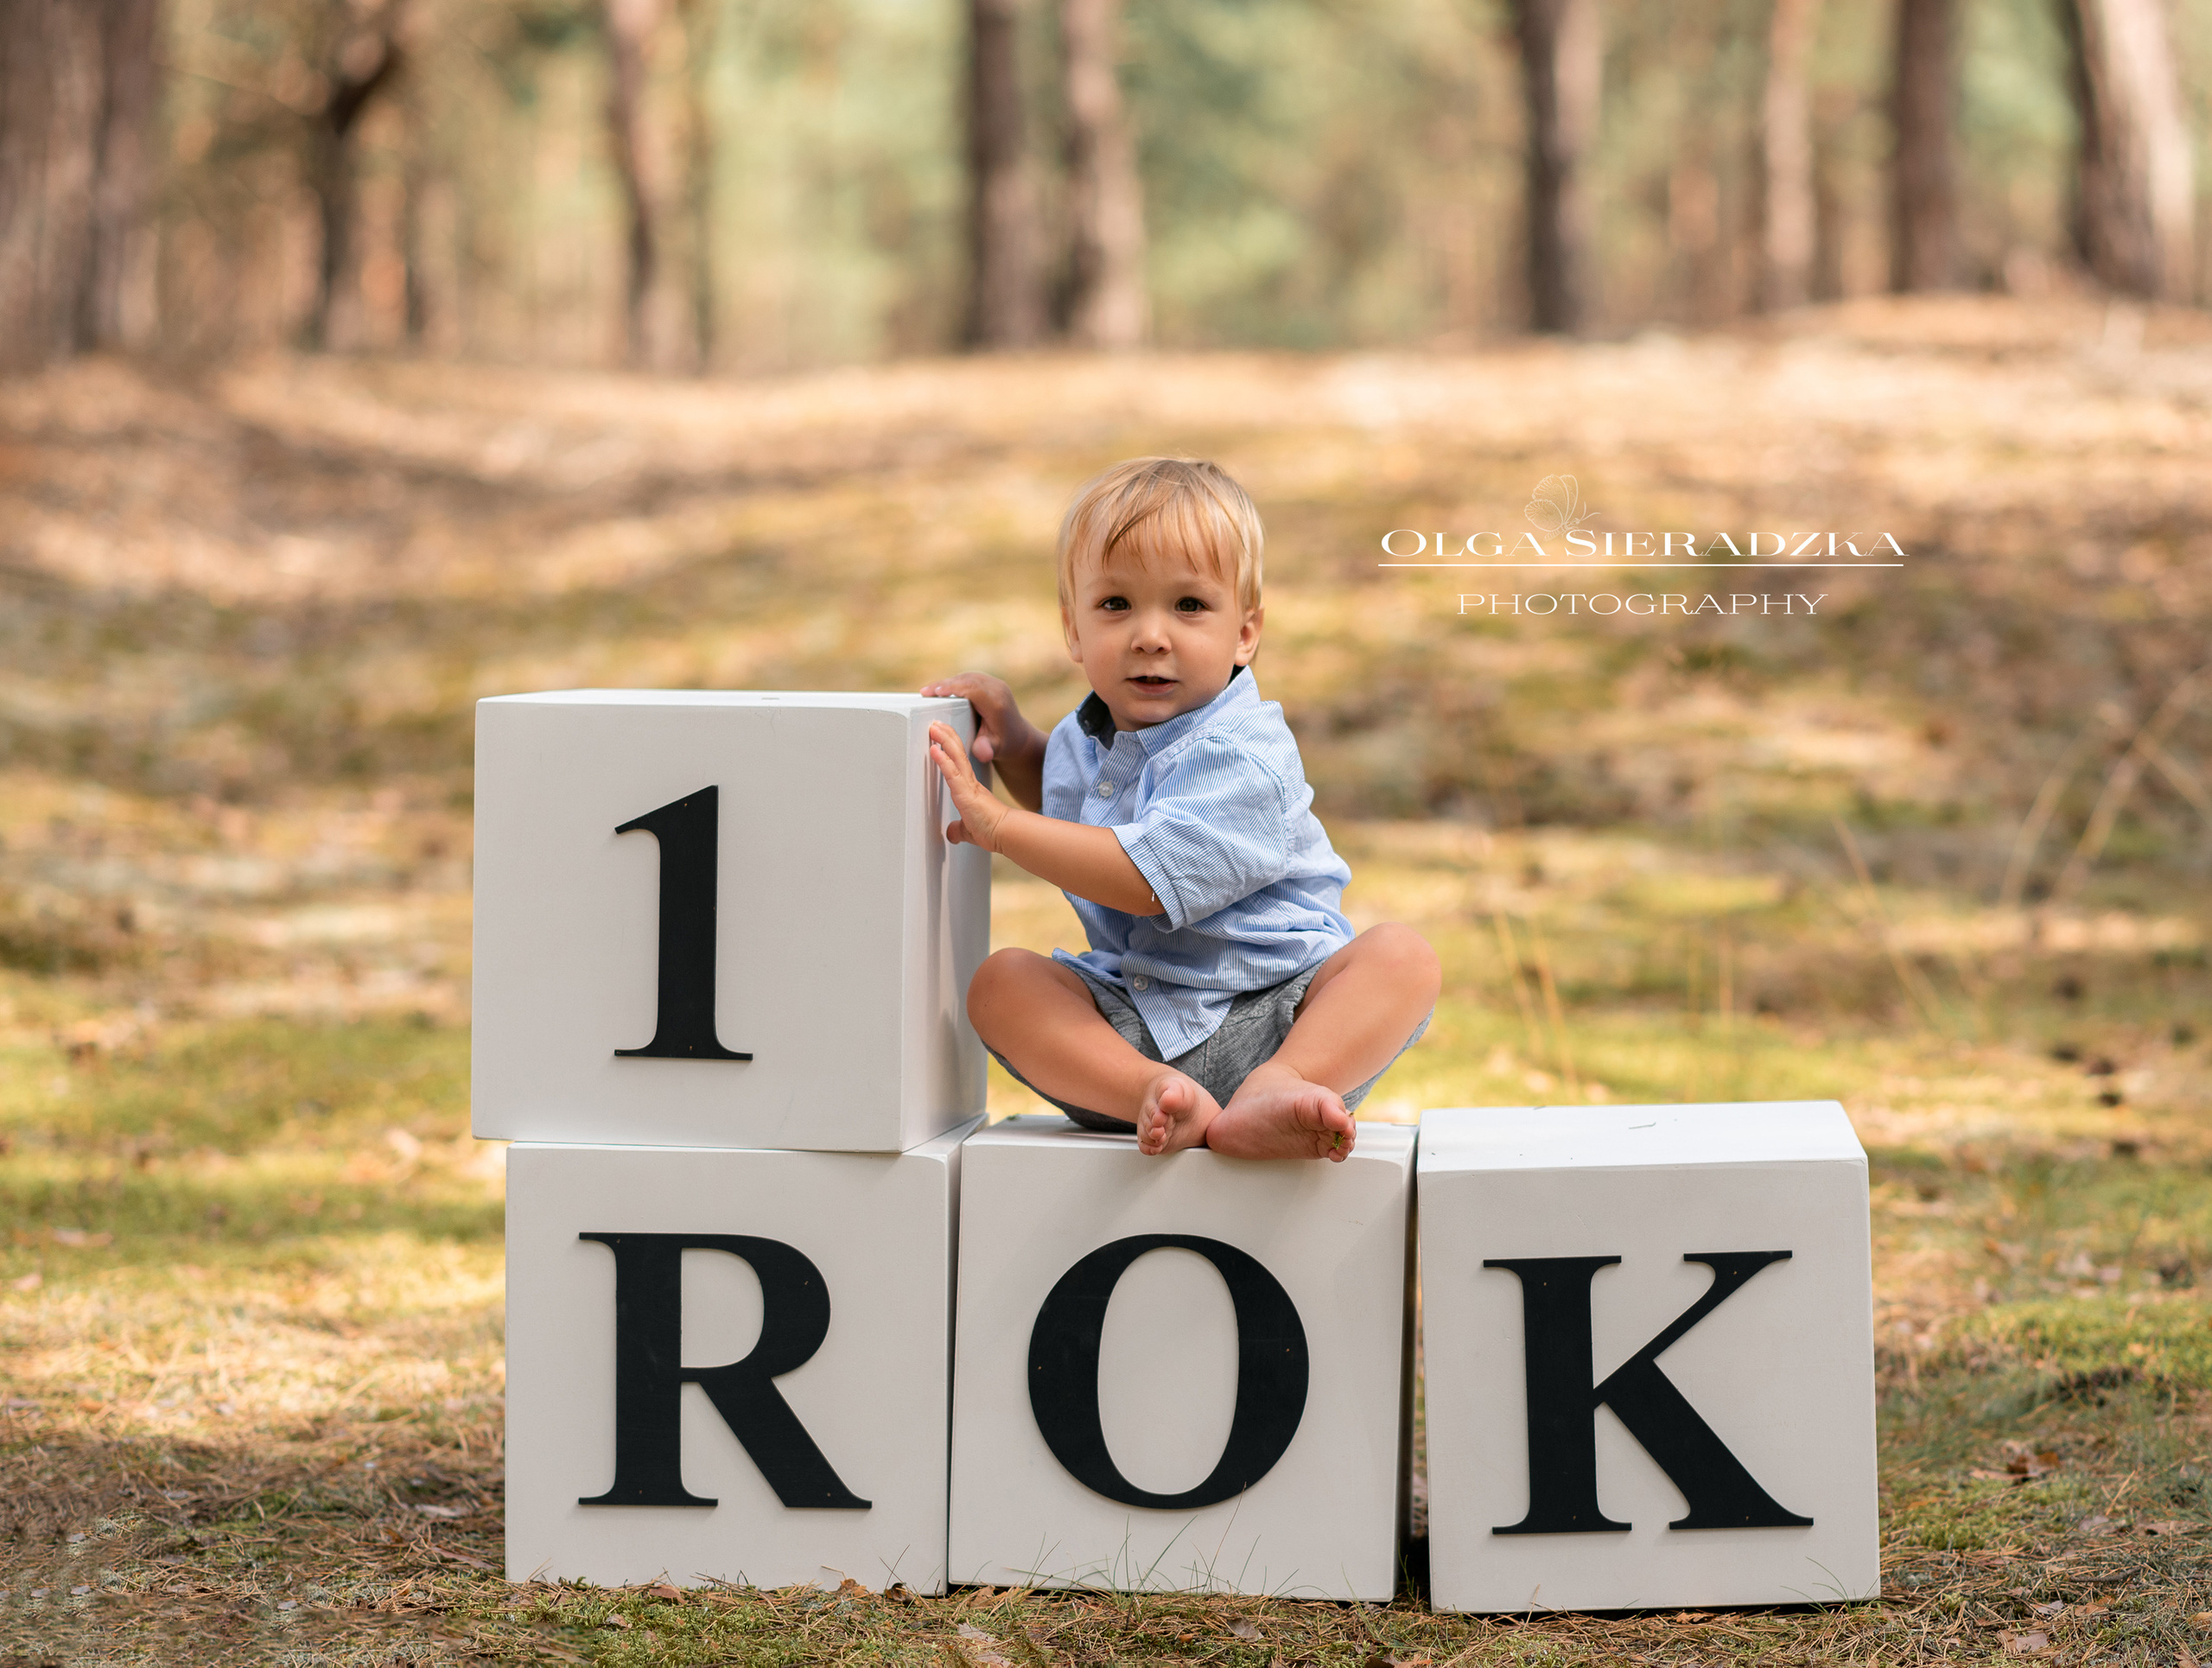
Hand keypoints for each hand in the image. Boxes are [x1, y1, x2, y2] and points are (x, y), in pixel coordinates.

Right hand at [919, 672, 1046, 809]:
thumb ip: (987, 749)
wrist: (1018, 736)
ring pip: (968, 677)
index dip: (953, 688)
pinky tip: (942, 689)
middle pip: (968, 680)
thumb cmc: (1004, 744)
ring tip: (929, 691)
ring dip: (948, 682)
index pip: (973, 689)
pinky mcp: (990, 683)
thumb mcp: (996, 749)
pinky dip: (955, 682)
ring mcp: (995, 684)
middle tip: (925, 692)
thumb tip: (982, 753)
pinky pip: (970, 678)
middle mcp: (998, 690)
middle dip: (945, 685)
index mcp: (997, 703)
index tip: (935, 692)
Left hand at [928, 720, 1012, 851]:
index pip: (959, 762)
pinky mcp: (966, 793)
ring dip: (944, 740)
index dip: (950, 748)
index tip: (942, 737)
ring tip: (934, 727)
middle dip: (946, 736)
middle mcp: (970, 783)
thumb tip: (952, 834)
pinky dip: (943, 760)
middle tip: (936, 724)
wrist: (1005, 835)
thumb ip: (959, 829)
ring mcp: (968, 786)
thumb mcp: (969, 830)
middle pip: (957, 752)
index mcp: (971, 788)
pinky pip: (952, 772)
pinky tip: (935, 749)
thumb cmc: (991, 831)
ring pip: (955, 756)